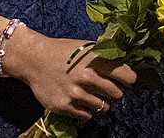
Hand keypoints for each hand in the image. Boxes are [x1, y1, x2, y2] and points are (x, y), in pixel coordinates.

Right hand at [8, 31, 136, 119]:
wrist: (34, 59)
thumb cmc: (63, 52)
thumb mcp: (85, 48)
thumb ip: (104, 57)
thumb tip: (125, 66)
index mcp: (94, 60)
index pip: (124, 74)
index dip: (129, 78)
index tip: (129, 80)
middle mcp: (87, 77)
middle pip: (117, 93)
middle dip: (116, 92)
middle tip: (110, 89)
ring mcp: (75, 93)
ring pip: (103, 106)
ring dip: (102, 102)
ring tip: (94, 95)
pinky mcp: (65, 106)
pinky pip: (87, 116)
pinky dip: (87, 111)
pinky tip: (82, 101)